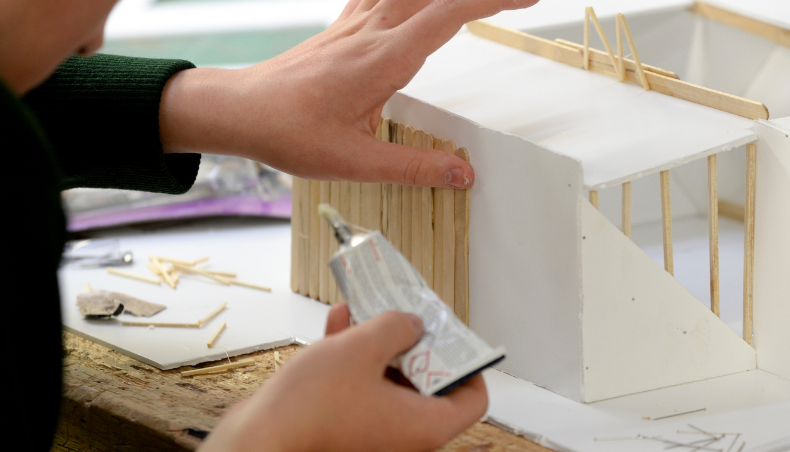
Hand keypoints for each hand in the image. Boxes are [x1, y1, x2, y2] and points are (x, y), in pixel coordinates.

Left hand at [160, 0, 538, 187]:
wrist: (240, 110)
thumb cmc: (288, 131)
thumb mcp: (356, 162)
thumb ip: (414, 167)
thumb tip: (461, 173)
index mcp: (382, 60)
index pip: (448, 15)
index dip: (491, 1)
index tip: (525, 0)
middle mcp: (371, 32)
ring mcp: (356, 25)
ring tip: (474, 1)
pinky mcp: (343, 28)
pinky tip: (412, 0)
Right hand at [199, 304, 488, 451]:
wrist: (256, 440)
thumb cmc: (309, 406)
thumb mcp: (362, 348)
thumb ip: (396, 328)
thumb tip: (412, 324)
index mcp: (424, 427)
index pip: (472, 399)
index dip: (468, 363)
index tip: (450, 334)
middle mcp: (405, 437)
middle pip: (428, 384)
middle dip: (413, 341)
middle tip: (406, 311)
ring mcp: (374, 434)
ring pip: (390, 381)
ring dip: (378, 342)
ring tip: (366, 307)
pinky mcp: (346, 428)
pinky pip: (363, 389)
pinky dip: (355, 359)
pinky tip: (338, 322)